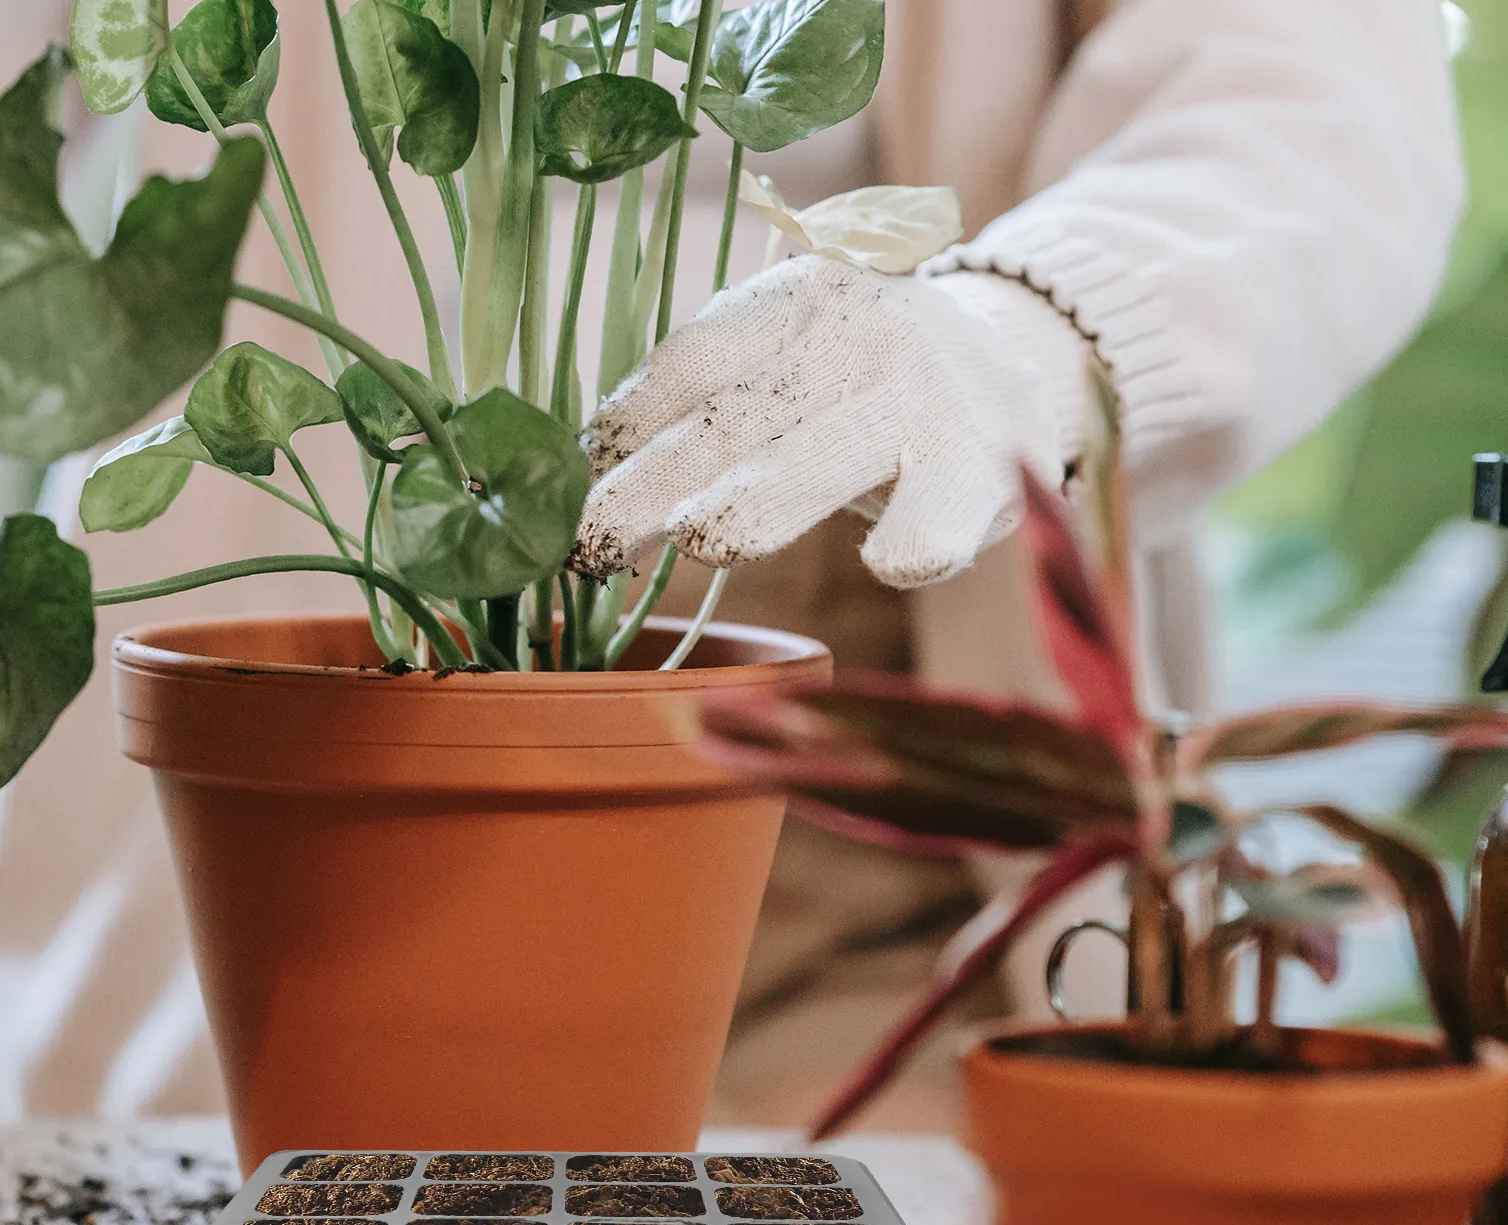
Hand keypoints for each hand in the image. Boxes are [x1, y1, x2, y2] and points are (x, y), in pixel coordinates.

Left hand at [571, 255, 1088, 588]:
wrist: (1015, 363)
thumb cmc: (863, 385)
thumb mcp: (789, 365)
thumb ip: (711, 402)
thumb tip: (588, 469)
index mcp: (790, 304)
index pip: (689, 366)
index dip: (623, 431)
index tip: (568, 494)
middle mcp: (854, 338)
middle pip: (733, 423)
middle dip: (652, 490)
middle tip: (590, 546)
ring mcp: (919, 402)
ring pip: (825, 462)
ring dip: (758, 504)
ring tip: (701, 540)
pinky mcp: (981, 469)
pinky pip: (940, 514)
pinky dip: (915, 541)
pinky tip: (888, 561)